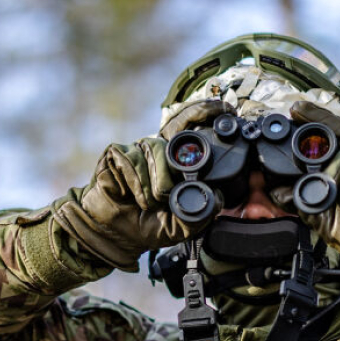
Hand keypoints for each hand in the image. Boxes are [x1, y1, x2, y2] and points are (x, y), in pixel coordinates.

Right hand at [51, 101, 231, 269]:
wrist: (114, 233)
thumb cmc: (146, 225)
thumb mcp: (180, 225)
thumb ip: (201, 214)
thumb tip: (220, 198)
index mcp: (176, 163)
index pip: (192, 129)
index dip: (205, 113)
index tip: (225, 107)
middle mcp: (158, 150)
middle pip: (176, 139)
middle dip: (174, 170)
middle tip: (167, 194)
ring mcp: (138, 149)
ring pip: (156, 151)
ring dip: (156, 183)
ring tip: (150, 202)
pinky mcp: (117, 153)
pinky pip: (133, 160)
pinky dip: (137, 183)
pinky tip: (134, 196)